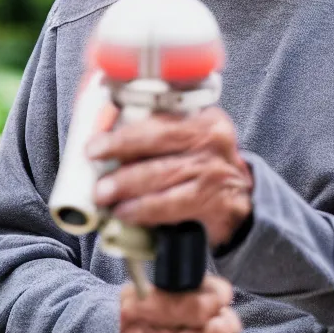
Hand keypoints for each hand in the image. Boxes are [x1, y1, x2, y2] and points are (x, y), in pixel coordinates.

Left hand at [87, 106, 252, 246]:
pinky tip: (126, 212)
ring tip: (103, 194)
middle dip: (121, 149)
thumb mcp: (187, 144)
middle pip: (160, 140)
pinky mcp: (215, 200)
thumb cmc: (202, 169)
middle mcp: (212, 140)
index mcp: (203, 119)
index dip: (124, 130)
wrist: (239, 202)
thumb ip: (155, 139)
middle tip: (93, 159)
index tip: (96, 142)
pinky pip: (172, 204)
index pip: (159, 119)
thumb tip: (103, 147)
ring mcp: (215, 170)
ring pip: (163, 173)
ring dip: (127, 184)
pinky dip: (144, 209)